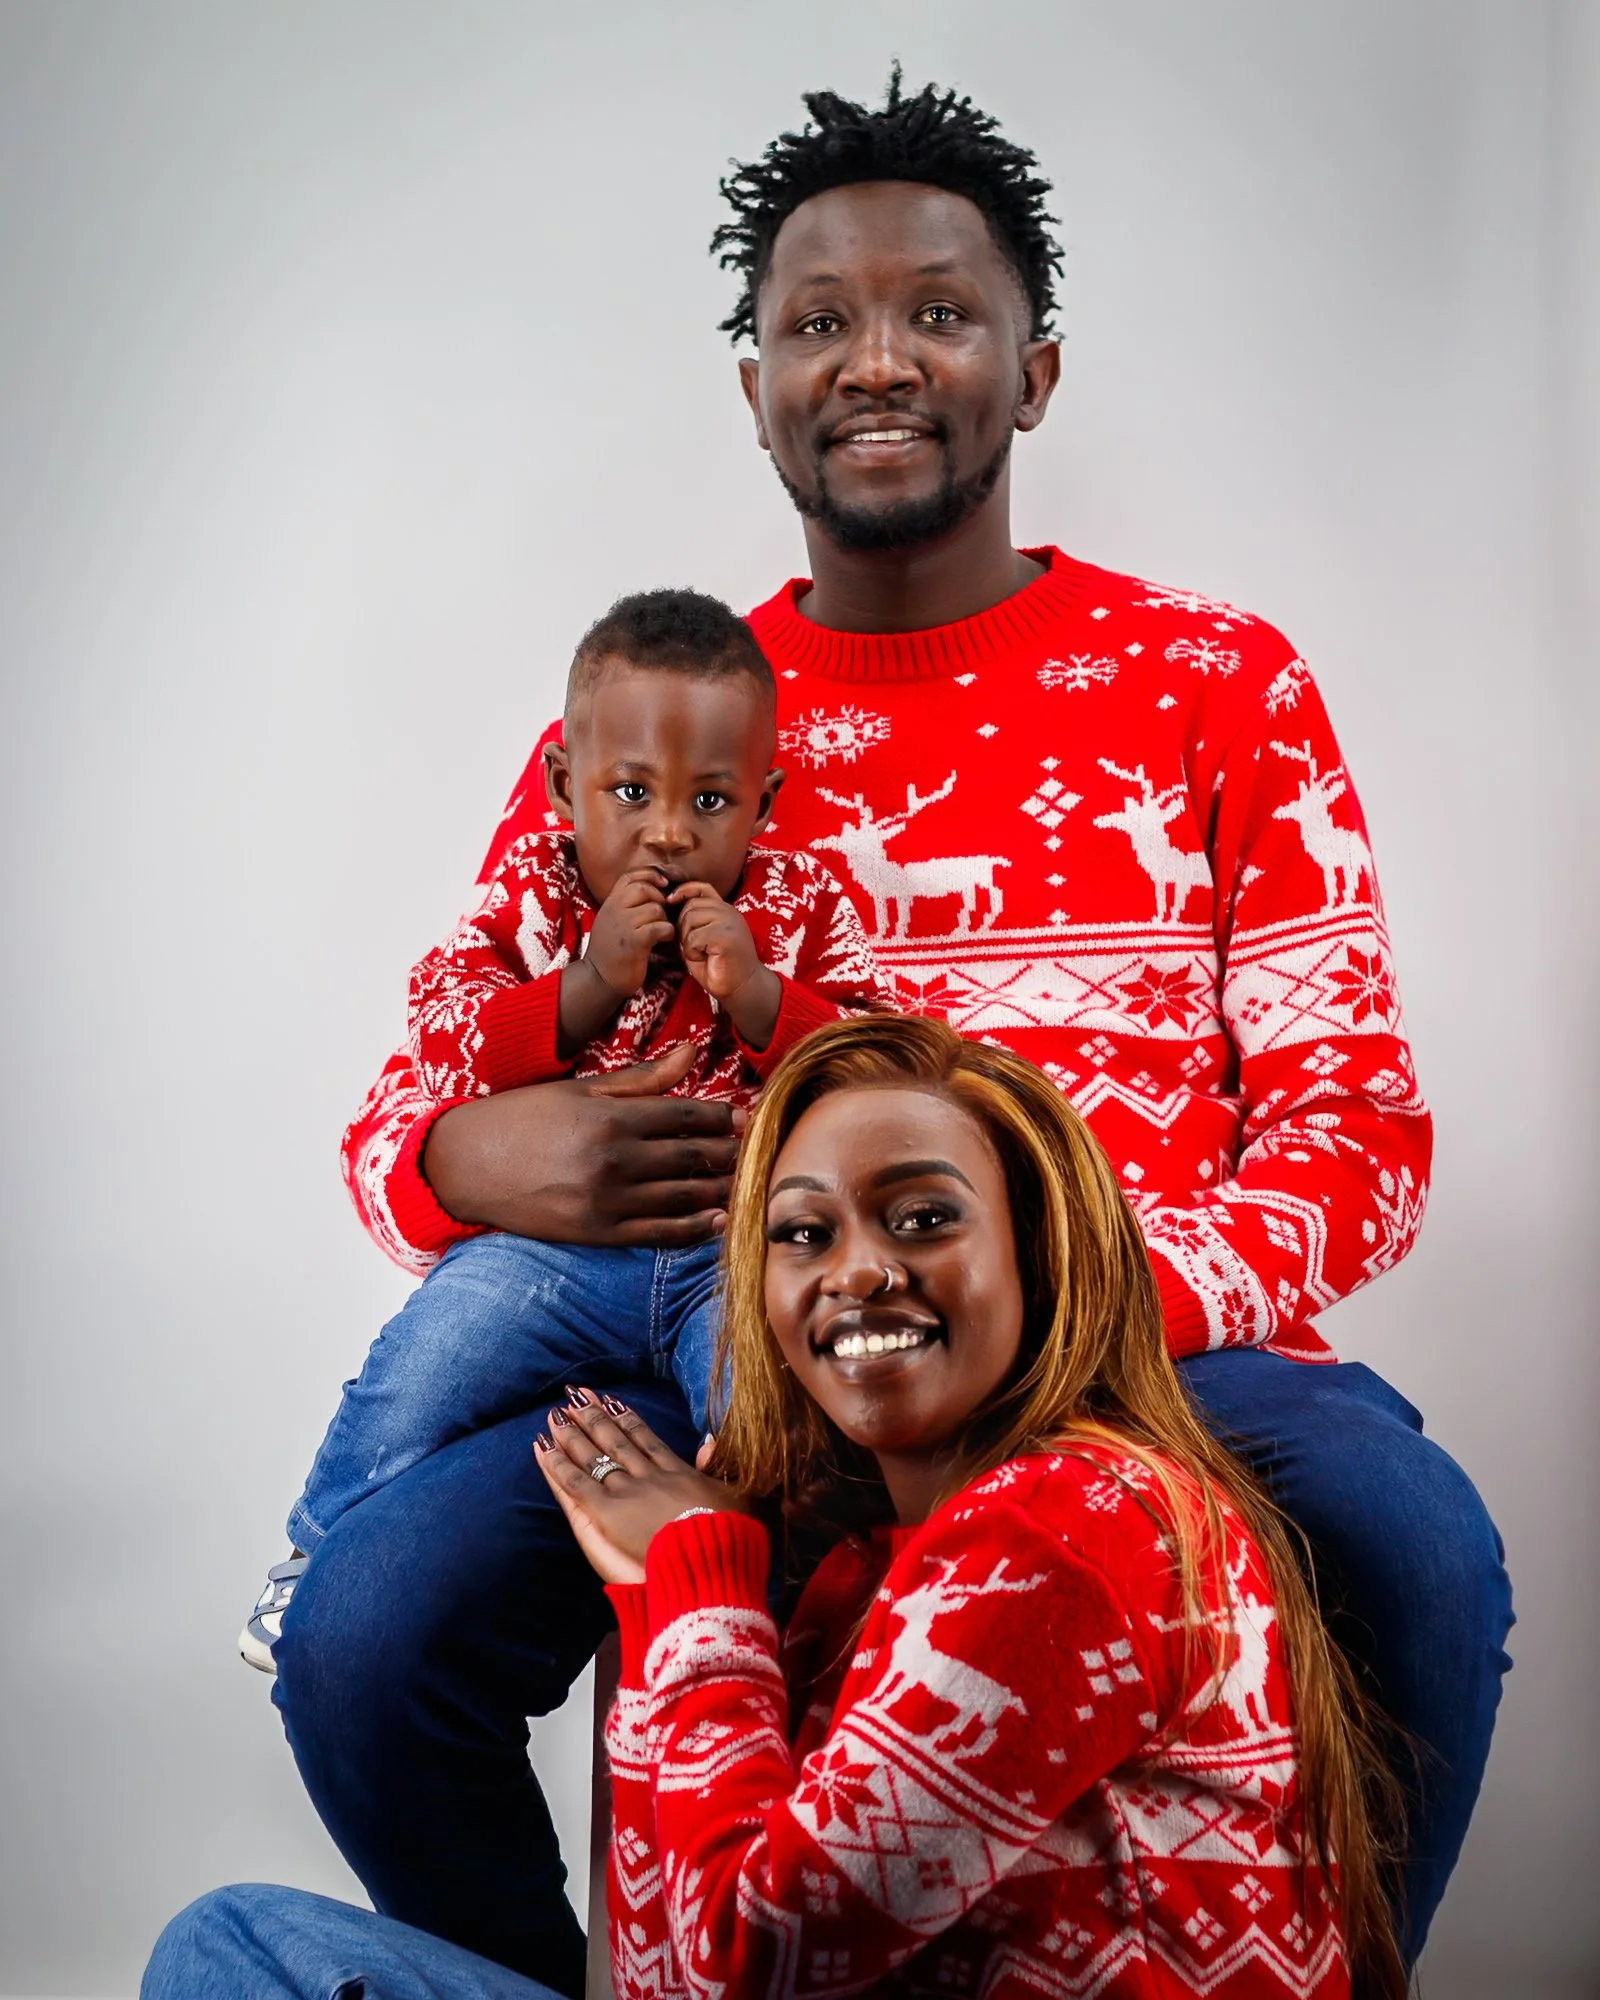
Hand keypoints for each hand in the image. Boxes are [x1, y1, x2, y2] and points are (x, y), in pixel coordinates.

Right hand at [422, 1041, 742, 1246]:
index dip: (721, 1118)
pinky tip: (717, 1222)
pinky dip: (693, 1229)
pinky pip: (658, 1233)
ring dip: (720, 1190)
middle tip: (754, 1151)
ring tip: (744, 1184)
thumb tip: (692, 1052)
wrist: (466, 1165)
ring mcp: (607, 1201)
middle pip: (692, 1157)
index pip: (686, 1116)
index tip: (743, 1118)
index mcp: (612, 1117)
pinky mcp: (597, 1233)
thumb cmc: (523, 1119)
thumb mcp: (581, 1090)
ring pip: (683, 1196)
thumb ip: (642, 1078)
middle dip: (728, 1153)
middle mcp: (614, 1160)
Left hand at [535, 1390, 747, 1584]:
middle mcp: (647, 1475)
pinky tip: (543, 1446)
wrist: (709, 1558)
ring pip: (592, 1456)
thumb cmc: (727, 1534)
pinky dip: (557, 1464)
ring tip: (555, 1413)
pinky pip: (575, 1483)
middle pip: (614, 1439)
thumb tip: (710, 1439)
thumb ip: (716, 1466)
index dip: (625, 1418)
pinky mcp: (606, 1512)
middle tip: (576, 1395)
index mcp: (676, 1471)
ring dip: (572, 1433)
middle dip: (593, 1416)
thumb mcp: (733, 1495)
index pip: (644, 1438)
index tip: (609, 1400)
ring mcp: (625, 1491)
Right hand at [585, 868, 675, 998]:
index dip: (650, 875)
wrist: (598, 980)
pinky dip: (667, 933)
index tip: (663, 884)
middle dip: (660, 899)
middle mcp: (613, 910)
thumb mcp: (612, 921)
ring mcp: (623, 925)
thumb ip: (625, 905)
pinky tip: (663, 940)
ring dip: (664, 920)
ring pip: (655, 909)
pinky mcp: (634, 941)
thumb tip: (654, 889)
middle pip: (644, 888)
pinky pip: (660, 927)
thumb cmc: (610, 952)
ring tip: (661, 932)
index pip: (630, 876)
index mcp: (609, 903)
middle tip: (662, 916)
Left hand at [671, 882, 780, 1046]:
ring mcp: (729, 922)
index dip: (683, 891)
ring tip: (700, 954)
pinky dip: (692, 951)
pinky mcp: (726, 936)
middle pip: (690, 906)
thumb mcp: (701, 939)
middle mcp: (728, 912)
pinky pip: (694, 937)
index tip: (670, 900)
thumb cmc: (719, 966)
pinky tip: (704, 959)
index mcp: (724, 910)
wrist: (743, 988)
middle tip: (693, 947)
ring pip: (690, 919)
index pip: (701, 888)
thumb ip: (691, 922)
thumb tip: (669, 908)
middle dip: (682, 927)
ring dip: (687, 940)